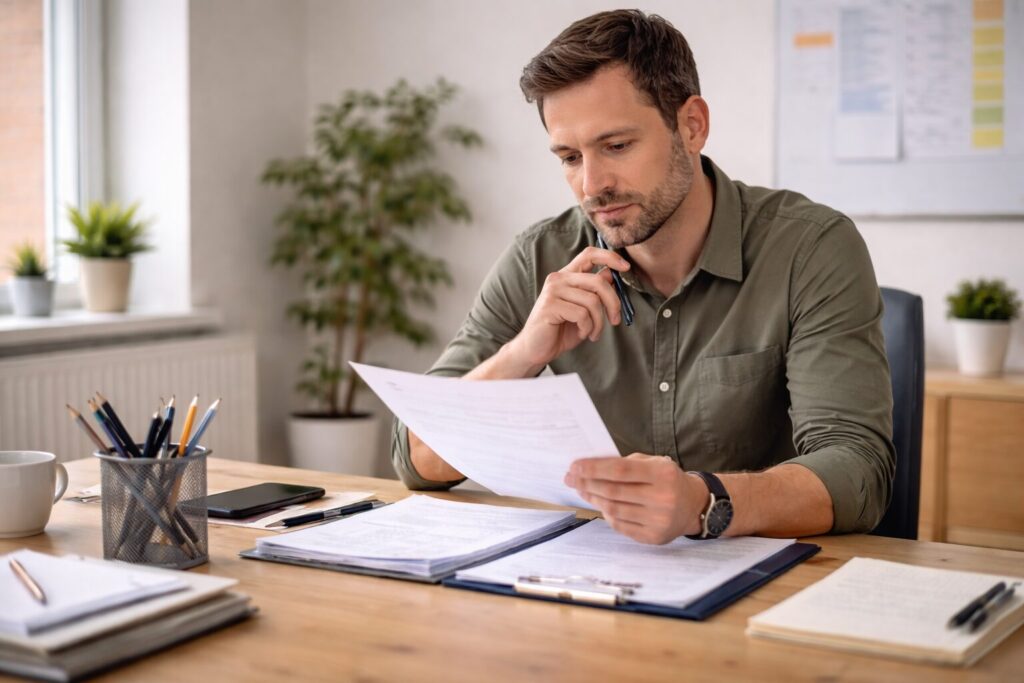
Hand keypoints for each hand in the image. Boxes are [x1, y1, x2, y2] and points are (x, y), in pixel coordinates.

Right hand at [507, 246, 629, 370]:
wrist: (536, 350)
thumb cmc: (561, 330)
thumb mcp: (584, 310)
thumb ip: (595, 292)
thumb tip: (612, 275)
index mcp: (567, 276)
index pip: (589, 254)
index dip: (610, 257)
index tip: (626, 267)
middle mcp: (558, 279)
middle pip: (598, 282)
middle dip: (614, 303)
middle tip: (616, 320)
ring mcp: (553, 291)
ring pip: (592, 301)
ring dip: (599, 322)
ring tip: (593, 333)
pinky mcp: (550, 306)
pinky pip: (582, 315)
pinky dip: (587, 328)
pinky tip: (582, 334)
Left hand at [564, 454, 708, 543]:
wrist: (694, 505)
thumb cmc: (667, 479)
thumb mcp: (653, 463)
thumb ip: (625, 464)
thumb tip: (589, 467)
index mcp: (662, 474)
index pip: (620, 471)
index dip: (594, 469)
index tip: (574, 466)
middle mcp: (662, 498)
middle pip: (613, 492)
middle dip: (587, 483)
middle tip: (571, 478)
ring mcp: (659, 520)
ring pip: (614, 510)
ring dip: (593, 499)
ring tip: (582, 490)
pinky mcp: (654, 537)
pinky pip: (620, 526)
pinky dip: (606, 514)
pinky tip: (600, 505)